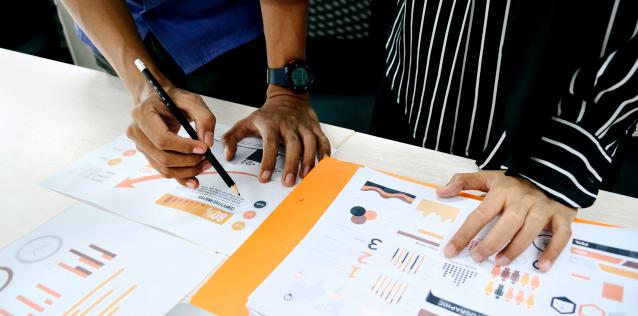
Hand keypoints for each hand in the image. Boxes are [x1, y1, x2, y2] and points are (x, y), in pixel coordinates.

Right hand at [126, 83, 215, 188]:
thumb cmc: (173, 99)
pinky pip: (163, 171)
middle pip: (163, 156)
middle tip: (207, 157)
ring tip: (204, 164)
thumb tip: (207, 143)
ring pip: (163, 167)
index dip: (184, 147)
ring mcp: (140, 145)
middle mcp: (137, 131)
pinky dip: (180, 177)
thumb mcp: (192, 101)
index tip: (203, 148)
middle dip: (188, 161)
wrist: (157, 99)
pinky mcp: (147, 154)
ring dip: (187, 171)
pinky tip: (194, 180)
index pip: (162, 138)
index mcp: (144, 114)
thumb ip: (204, 119)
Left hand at [223, 87, 329, 186]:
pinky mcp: (314, 126)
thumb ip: (232, 138)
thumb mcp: (245, 123)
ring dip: (308, 159)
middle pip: (292, 144)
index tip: (264, 177)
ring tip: (306, 175)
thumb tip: (228, 155)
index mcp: (270, 124)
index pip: (269, 144)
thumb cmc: (266, 115)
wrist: (286, 96)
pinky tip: (323, 162)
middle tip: (288, 182)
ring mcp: (302, 125)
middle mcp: (288, 124)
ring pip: (309, 141)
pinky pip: (322, 138)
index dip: (267, 161)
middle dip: (291, 164)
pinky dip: (324, 150)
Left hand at [437, 171, 576, 271]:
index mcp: (503, 191)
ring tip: (500, 262)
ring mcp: (544, 207)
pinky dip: (553, 251)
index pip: (480, 214)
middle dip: (491, 242)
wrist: (553, 170)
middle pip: (507, 223)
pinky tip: (542, 266)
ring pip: (531, 229)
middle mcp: (523, 200)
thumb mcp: (489, 176)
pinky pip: (561, 235)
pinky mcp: (562, 215)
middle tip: (478, 257)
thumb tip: (440, 192)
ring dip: (516, 248)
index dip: (464, 234)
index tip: (450, 251)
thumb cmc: (516, 181)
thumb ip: (464, 182)